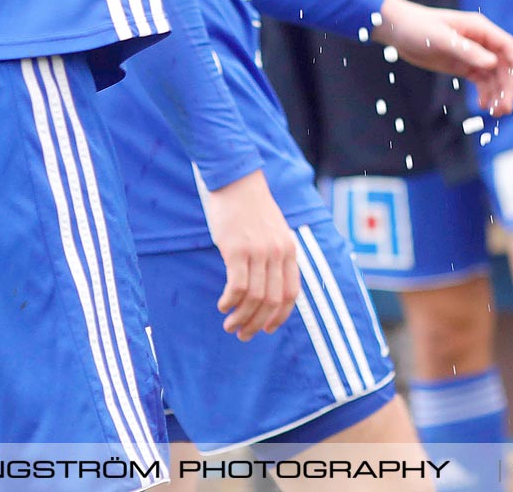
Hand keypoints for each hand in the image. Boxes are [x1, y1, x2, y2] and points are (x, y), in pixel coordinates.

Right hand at [202, 170, 299, 340]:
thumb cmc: (250, 206)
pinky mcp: (236, 249)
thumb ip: (274, 254)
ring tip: (229, 325)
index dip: (279, 316)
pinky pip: (236, 286)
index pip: (291, 293)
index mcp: (289, 249)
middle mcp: (277, 252)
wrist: (235, 178)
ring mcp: (258, 251)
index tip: (267, 329)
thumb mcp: (273, 230)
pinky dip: (230, 302)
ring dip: (241, 317)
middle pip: (272, 300)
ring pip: (254, 298)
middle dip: (257, 323)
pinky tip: (222, 305)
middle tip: (243, 334)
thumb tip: (267, 284)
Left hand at [375, 0, 512, 116]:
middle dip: (506, 87)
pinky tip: (483, 106)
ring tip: (496, 113)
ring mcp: (472, 54)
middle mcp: (480, 41)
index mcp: (479, 29)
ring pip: (493, 76)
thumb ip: (467, 51)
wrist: (398, 30)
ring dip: (497, 93)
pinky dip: (485, 93)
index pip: (507, 46)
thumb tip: (492, 63)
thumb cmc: (418, 27)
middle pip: (503, 65)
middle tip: (504, 109)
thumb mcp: (441, 39)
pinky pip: (480, 80)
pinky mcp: (463, 65)